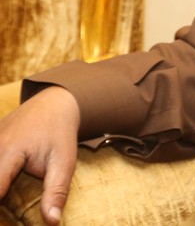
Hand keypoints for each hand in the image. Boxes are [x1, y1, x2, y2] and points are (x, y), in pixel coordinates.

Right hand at [0, 86, 80, 224]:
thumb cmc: (59, 133)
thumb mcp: (64, 162)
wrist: (54, 103)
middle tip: (7, 210)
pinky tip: (5, 186)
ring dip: (0, 187)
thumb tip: (52, 222)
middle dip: (0, 195)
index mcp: (8, 152)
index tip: (3, 222)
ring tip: (9, 192)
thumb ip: (56, 192)